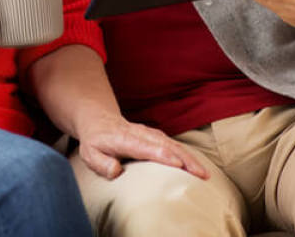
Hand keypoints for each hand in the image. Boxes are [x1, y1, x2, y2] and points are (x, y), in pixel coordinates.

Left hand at [77, 113, 208, 180]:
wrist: (99, 120)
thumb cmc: (95, 141)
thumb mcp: (89, 154)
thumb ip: (101, 164)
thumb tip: (116, 171)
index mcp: (125, 139)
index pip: (146, 147)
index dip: (162, 155)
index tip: (178, 165)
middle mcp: (141, 134)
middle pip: (167, 146)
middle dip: (185, 159)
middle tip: (201, 175)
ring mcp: (150, 134)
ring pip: (174, 144)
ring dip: (190, 158)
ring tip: (205, 174)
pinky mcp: (156, 136)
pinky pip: (174, 145)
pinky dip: (187, 154)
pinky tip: (197, 166)